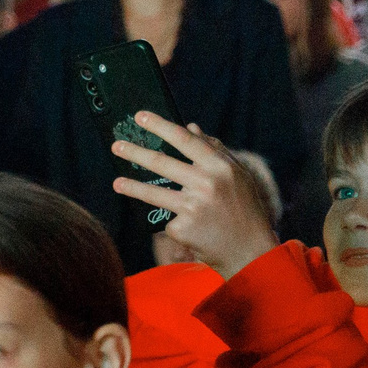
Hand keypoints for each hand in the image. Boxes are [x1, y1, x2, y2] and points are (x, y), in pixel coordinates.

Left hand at [109, 112, 279, 278]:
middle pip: (162, 163)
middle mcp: (207, 184)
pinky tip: (186, 228)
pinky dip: (172, 221)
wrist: (251, 251)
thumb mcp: (237, 176)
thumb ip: (214, 150)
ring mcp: (193, 207)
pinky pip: (167, 219)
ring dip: (131, 186)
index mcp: (220, 167)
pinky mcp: (183, 228)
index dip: (160, 126)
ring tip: (116, 182)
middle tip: (116, 145)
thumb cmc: (244, 209)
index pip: (184, 140)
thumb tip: (191, 126)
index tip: (140, 116)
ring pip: (153, 192)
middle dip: (135, 153)